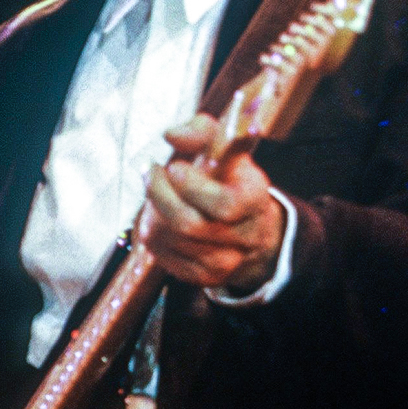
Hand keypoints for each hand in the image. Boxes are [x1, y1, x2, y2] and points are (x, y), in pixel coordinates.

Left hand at [143, 114, 286, 293]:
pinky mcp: (202, 276)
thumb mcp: (228, 151)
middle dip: (160, 196)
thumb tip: (171, 134)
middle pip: (188, 224)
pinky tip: (157, 215)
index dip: (191, 186)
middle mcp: (244, 236)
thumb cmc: (233, 181)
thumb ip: (203, 132)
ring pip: (169, 238)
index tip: (175, 165)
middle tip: (152, 173)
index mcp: (255, 201)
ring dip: (152, 211)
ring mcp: (224, 262)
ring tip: (156, 191)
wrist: (254, 230)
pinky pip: (161, 255)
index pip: (222, 204)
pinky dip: (152, 231)